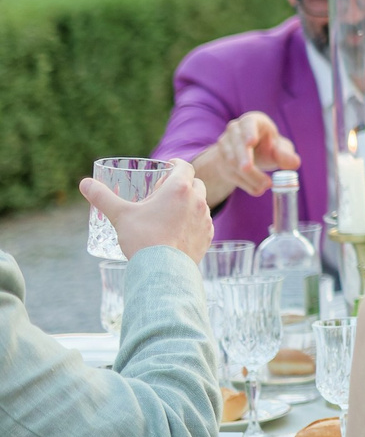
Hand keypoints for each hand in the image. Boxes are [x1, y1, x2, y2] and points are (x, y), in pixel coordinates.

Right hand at [84, 158, 212, 262]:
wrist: (161, 271)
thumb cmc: (142, 239)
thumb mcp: (120, 215)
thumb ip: (102, 197)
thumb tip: (84, 183)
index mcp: (179, 189)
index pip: (184, 167)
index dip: (176, 165)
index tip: (168, 167)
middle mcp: (197, 200)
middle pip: (195, 183)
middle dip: (183, 184)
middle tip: (165, 192)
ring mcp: (204, 219)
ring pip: (200, 203)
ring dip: (189, 203)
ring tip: (170, 212)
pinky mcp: (207, 236)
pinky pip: (203, 223)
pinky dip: (193, 221)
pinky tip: (179, 230)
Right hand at [194, 111, 298, 207]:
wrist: (251, 155)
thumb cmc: (268, 146)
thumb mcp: (280, 148)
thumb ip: (286, 154)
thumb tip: (294, 163)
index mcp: (252, 121)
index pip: (248, 124)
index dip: (248, 132)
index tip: (251, 142)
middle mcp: (234, 131)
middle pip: (237, 145)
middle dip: (244, 159)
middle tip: (250, 169)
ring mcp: (224, 146)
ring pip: (232, 162)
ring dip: (248, 176)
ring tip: (265, 186)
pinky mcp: (221, 162)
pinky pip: (230, 174)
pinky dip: (244, 183)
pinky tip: (257, 191)